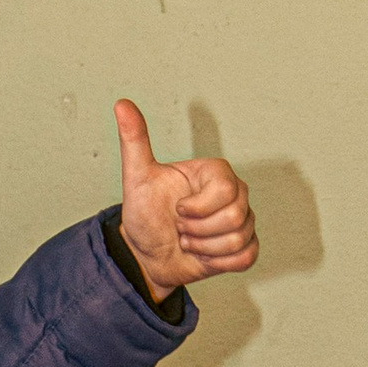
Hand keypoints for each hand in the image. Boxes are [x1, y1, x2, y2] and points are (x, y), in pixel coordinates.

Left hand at [112, 100, 256, 301]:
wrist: (147, 253)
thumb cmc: (146, 214)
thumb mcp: (137, 178)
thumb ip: (135, 141)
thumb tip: (122, 104)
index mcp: (215, 172)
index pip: (224, 190)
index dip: (197, 209)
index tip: (177, 210)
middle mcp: (235, 193)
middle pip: (234, 216)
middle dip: (198, 230)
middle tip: (181, 227)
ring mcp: (243, 220)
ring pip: (237, 239)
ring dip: (203, 248)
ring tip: (188, 240)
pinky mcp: (244, 246)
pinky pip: (245, 257)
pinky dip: (218, 262)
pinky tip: (202, 255)